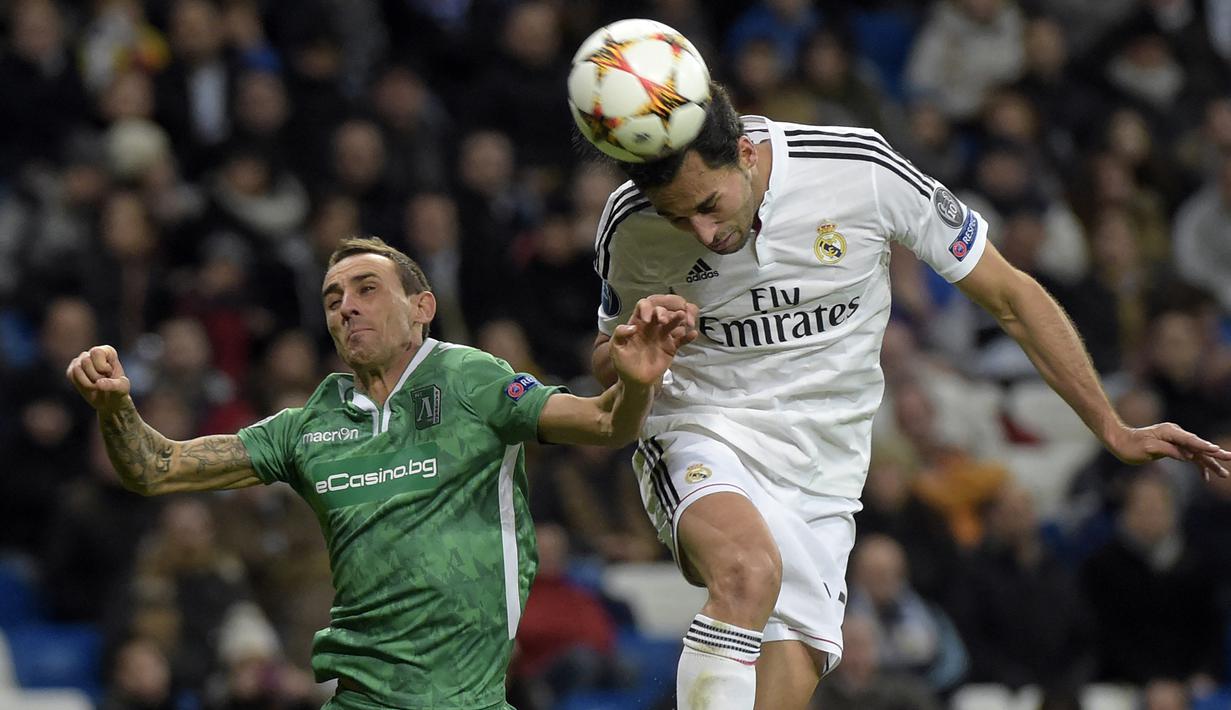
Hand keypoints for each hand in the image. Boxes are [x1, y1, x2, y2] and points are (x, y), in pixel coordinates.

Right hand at [65, 345, 130, 412]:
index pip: (96, 352)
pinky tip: (89, 386)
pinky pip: (70, 375)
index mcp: (108, 351)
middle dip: (95, 377)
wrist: (109, 402)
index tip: (110, 373)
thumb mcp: (122, 389)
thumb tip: (98, 383)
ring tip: (97, 385)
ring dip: (88, 382)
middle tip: (103, 382)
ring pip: (77, 369)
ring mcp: (81, 360)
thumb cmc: (118, 392)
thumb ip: (113, 385)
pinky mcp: (72, 370)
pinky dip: (80, 384)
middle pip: (86, 361)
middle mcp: (93, 353)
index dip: (102, 367)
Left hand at [609, 298, 690, 386]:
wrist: (635, 380)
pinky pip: (681, 339)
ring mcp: (662, 336)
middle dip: (663, 312)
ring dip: (678, 318)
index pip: (644, 306)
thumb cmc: (623, 363)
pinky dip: (688, 336)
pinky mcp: (671, 347)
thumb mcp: (616, 348)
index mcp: (637, 323)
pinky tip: (693, 334)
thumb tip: (632, 327)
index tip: (646, 319)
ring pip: (673, 322)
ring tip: (683, 317)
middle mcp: (651, 326)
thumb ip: (620, 334)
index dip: (646, 308)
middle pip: (660, 311)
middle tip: (664, 321)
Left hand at [1107, 422, 1230, 480]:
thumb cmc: (1131, 445)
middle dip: (1214, 454)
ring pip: (1196, 453)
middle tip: (1230, 458)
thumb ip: (1168, 451)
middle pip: (1198, 446)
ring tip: (1224, 474)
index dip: (1205, 446)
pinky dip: (1198, 465)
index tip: (1217, 450)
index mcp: (1170, 432)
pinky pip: (1189, 456)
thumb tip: (1187, 457)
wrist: (1120, 441)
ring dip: (1210, 463)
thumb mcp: (1148, 448)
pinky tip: (1206, 477)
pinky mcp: (1173, 447)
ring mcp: (1175, 441)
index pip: (1191, 440)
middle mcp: (1175, 434)